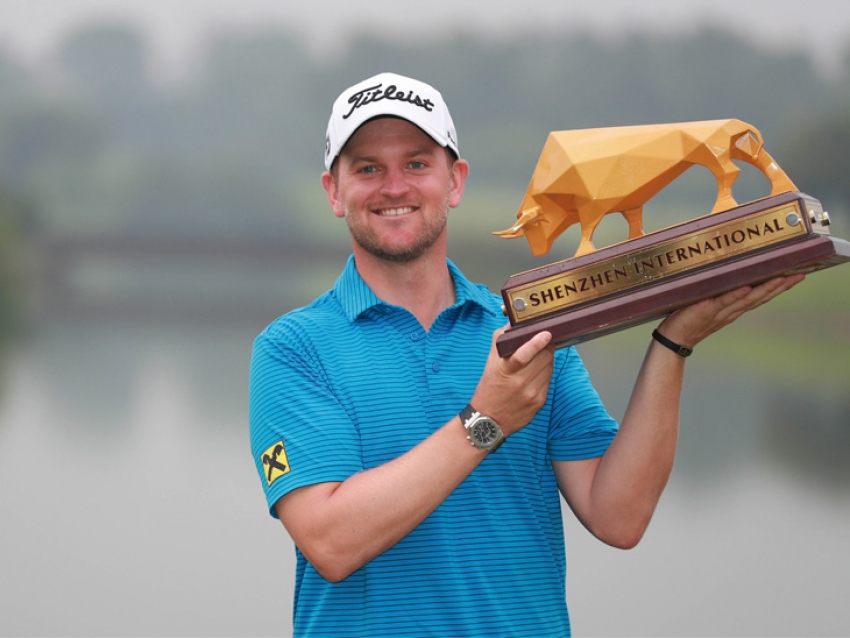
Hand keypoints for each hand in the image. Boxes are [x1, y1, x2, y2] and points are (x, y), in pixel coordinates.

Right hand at [469, 326, 553, 434]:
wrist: (488, 420)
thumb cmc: (489, 388)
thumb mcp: (489, 363)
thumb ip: (500, 341)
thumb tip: (512, 324)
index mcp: (505, 371)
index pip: (523, 355)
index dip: (537, 343)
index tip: (546, 334)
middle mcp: (519, 383)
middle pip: (544, 357)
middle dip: (546, 346)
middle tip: (544, 341)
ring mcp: (531, 394)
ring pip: (549, 367)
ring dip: (547, 359)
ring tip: (538, 358)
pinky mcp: (539, 402)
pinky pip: (548, 380)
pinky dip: (545, 373)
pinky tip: (537, 373)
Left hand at [658, 274, 804, 347]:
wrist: (674, 338)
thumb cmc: (689, 318)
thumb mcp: (709, 303)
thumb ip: (720, 292)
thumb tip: (731, 274)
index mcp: (734, 309)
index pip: (761, 296)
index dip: (780, 286)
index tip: (798, 275)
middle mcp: (732, 311)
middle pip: (761, 296)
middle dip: (781, 286)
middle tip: (799, 275)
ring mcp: (721, 311)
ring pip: (748, 298)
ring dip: (765, 288)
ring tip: (782, 278)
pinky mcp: (707, 310)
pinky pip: (724, 301)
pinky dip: (735, 295)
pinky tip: (746, 287)